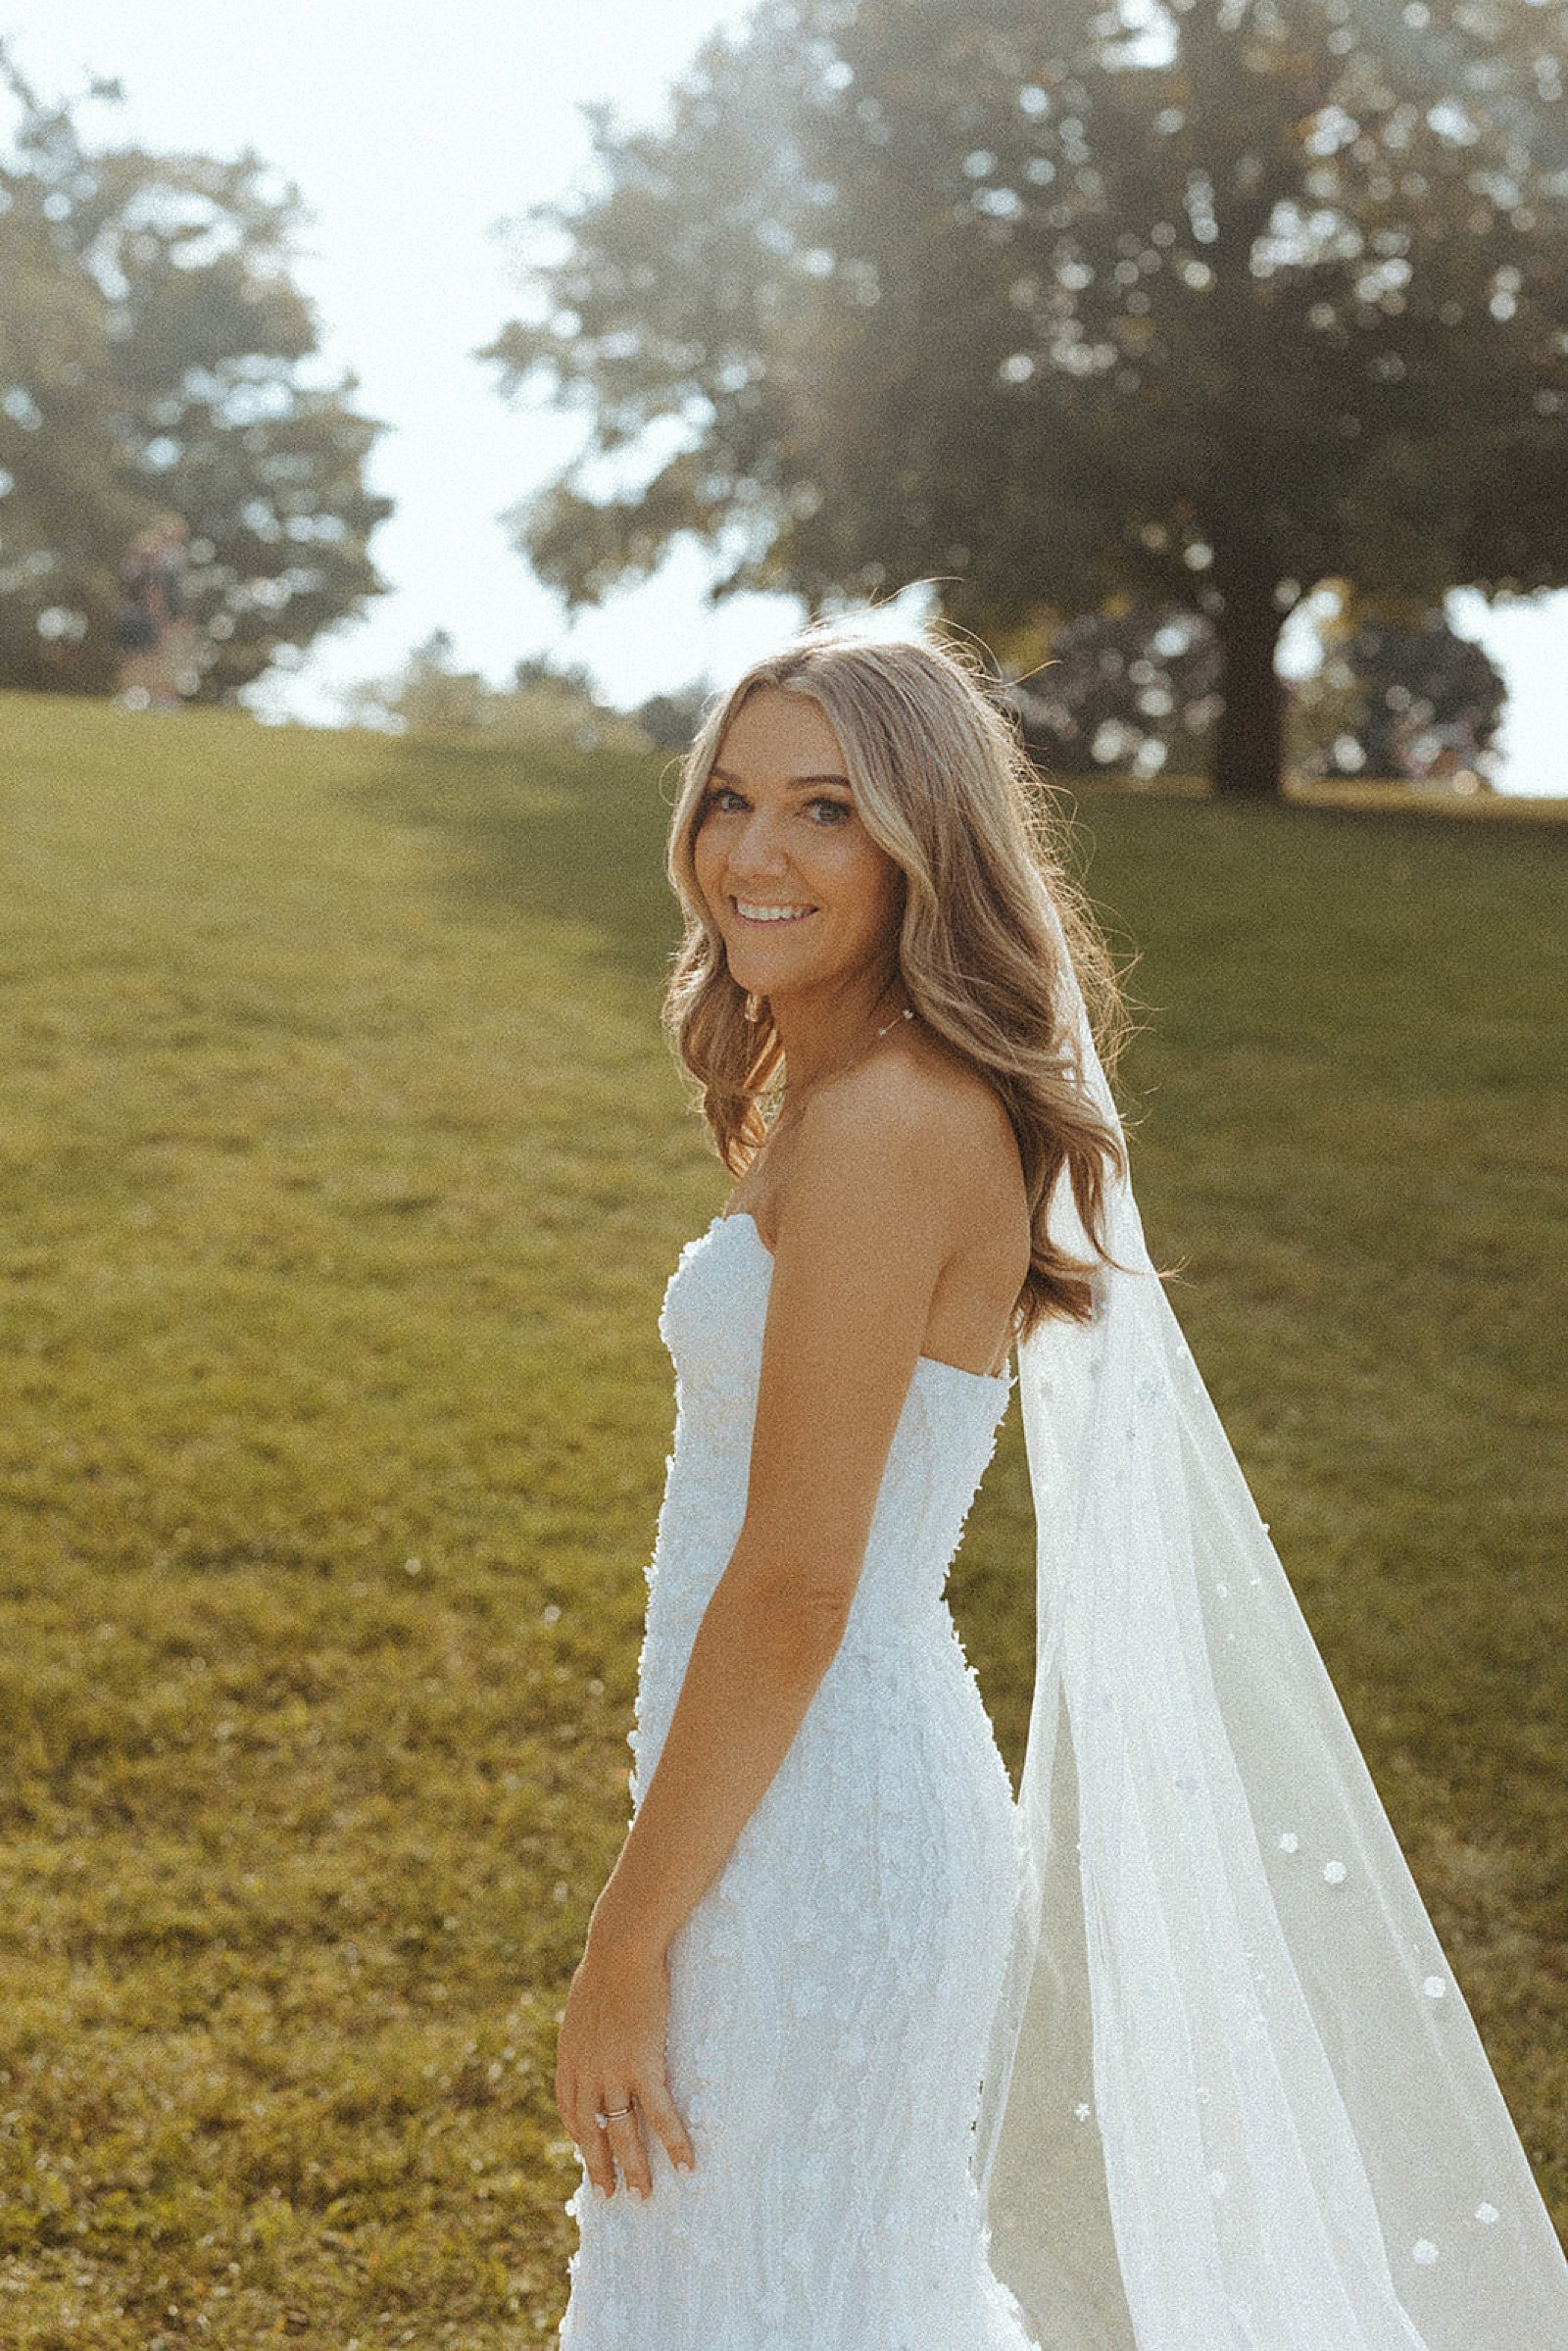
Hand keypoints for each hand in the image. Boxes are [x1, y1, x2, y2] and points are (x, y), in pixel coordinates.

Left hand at [555, 1925, 695, 2199]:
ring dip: (635, 2169)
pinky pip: (659, 2115)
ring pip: (623, 2134)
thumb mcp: (583, 2007)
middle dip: (601, 2168)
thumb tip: (590, 2038)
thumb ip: (586, 2033)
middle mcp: (586, 2074)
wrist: (620, 1947)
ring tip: (644, 2196)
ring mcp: (612, 2073)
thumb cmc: (606, 1967)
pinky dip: (674, 2143)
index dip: (581, 2138)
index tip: (590, 2156)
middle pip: (592, 2133)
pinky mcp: (642, 2066)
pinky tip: (687, 2164)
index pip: (571, 2112)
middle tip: (610, 2197)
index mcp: (570, 2060)